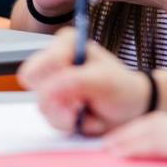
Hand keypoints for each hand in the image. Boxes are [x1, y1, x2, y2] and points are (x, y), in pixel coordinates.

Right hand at [18, 29, 151, 135]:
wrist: (130, 110)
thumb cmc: (121, 88)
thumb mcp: (104, 80)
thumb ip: (74, 81)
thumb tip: (48, 90)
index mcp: (67, 43)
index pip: (45, 62)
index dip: (60, 78)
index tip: (81, 83)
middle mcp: (55, 60)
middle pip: (36, 84)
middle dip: (61, 99)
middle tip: (83, 100)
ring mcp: (51, 84)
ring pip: (42, 105)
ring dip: (67, 114)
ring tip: (86, 108)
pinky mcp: (52, 104)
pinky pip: (49, 119)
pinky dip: (68, 122)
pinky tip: (81, 116)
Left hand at [105, 111, 166, 166]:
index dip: (147, 131)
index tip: (129, 138)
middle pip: (158, 123)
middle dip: (133, 132)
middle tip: (110, 141)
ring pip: (154, 129)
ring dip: (130, 137)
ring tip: (110, 146)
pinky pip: (160, 140)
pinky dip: (138, 143)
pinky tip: (123, 150)